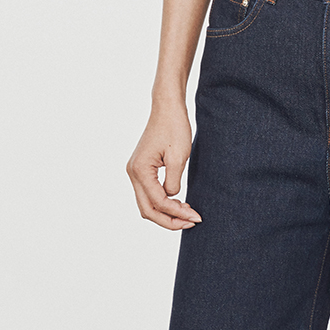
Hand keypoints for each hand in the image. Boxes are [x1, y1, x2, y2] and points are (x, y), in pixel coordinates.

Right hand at [126, 102, 201, 229]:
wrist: (167, 108)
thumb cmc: (174, 127)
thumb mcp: (179, 157)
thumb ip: (173, 182)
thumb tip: (171, 198)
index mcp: (140, 170)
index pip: (158, 202)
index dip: (177, 214)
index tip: (196, 217)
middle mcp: (133, 173)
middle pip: (148, 209)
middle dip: (169, 220)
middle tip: (191, 222)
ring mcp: (135, 171)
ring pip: (147, 204)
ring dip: (165, 213)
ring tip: (187, 214)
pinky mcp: (141, 169)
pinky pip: (149, 193)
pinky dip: (162, 202)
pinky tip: (179, 203)